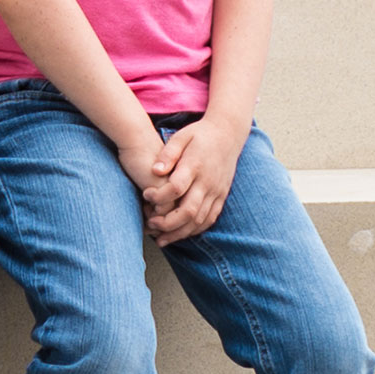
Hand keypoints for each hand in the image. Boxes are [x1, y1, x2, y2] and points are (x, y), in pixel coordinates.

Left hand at [145, 116, 247, 244]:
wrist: (228, 134)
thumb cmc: (199, 135)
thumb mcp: (181, 136)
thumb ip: (168, 153)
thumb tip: (155, 170)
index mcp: (196, 166)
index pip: (176, 187)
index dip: (159, 196)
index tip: (146, 195)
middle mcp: (208, 182)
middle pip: (189, 210)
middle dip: (167, 223)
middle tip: (150, 224)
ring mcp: (217, 192)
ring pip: (199, 220)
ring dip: (179, 233)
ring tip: (160, 238)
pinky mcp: (221, 197)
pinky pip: (210, 219)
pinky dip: (195, 230)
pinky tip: (180, 234)